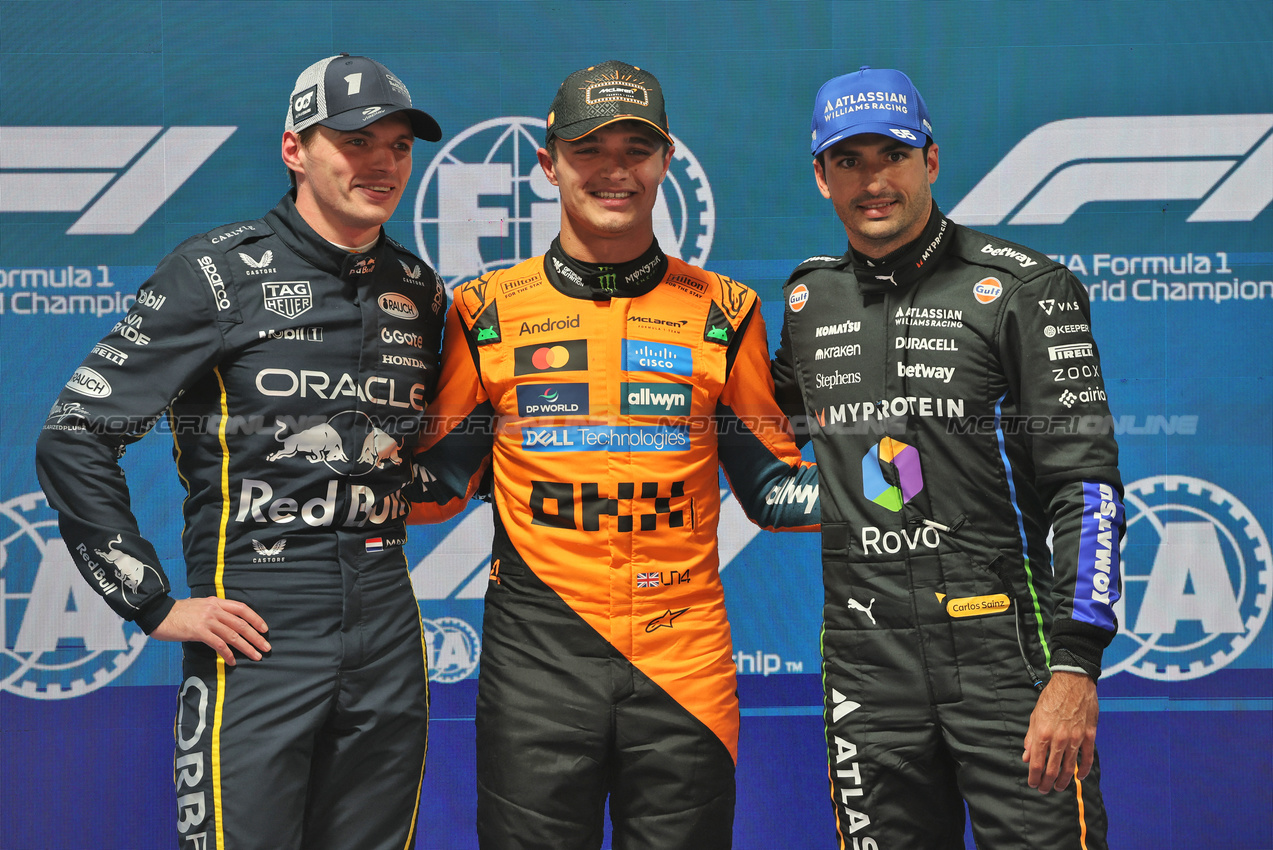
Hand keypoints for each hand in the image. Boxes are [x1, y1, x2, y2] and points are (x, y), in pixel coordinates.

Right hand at [150, 597, 270, 665]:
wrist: (158, 613)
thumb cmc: (178, 613)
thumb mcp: (200, 607)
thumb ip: (214, 612)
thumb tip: (227, 623)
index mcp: (216, 602)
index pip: (242, 609)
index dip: (255, 619)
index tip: (264, 629)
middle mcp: (214, 610)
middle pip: (241, 624)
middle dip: (256, 637)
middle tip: (266, 647)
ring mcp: (207, 620)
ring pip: (233, 635)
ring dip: (246, 647)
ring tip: (255, 656)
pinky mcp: (198, 632)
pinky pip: (218, 644)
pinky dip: (227, 654)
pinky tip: (232, 662)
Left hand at [1022, 671, 1097, 793]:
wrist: (1073, 682)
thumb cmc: (1051, 698)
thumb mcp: (1035, 716)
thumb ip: (1031, 738)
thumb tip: (1027, 757)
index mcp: (1042, 733)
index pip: (1037, 763)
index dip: (1034, 777)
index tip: (1033, 784)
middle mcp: (1059, 739)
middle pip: (1052, 769)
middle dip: (1047, 783)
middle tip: (1044, 789)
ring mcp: (1075, 738)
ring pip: (1069, 767)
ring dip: (1063, 780)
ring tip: (1059, 787)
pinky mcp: (1088, 735)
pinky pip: (1087, 758)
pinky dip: (1083, 770)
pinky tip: (1079, 777)